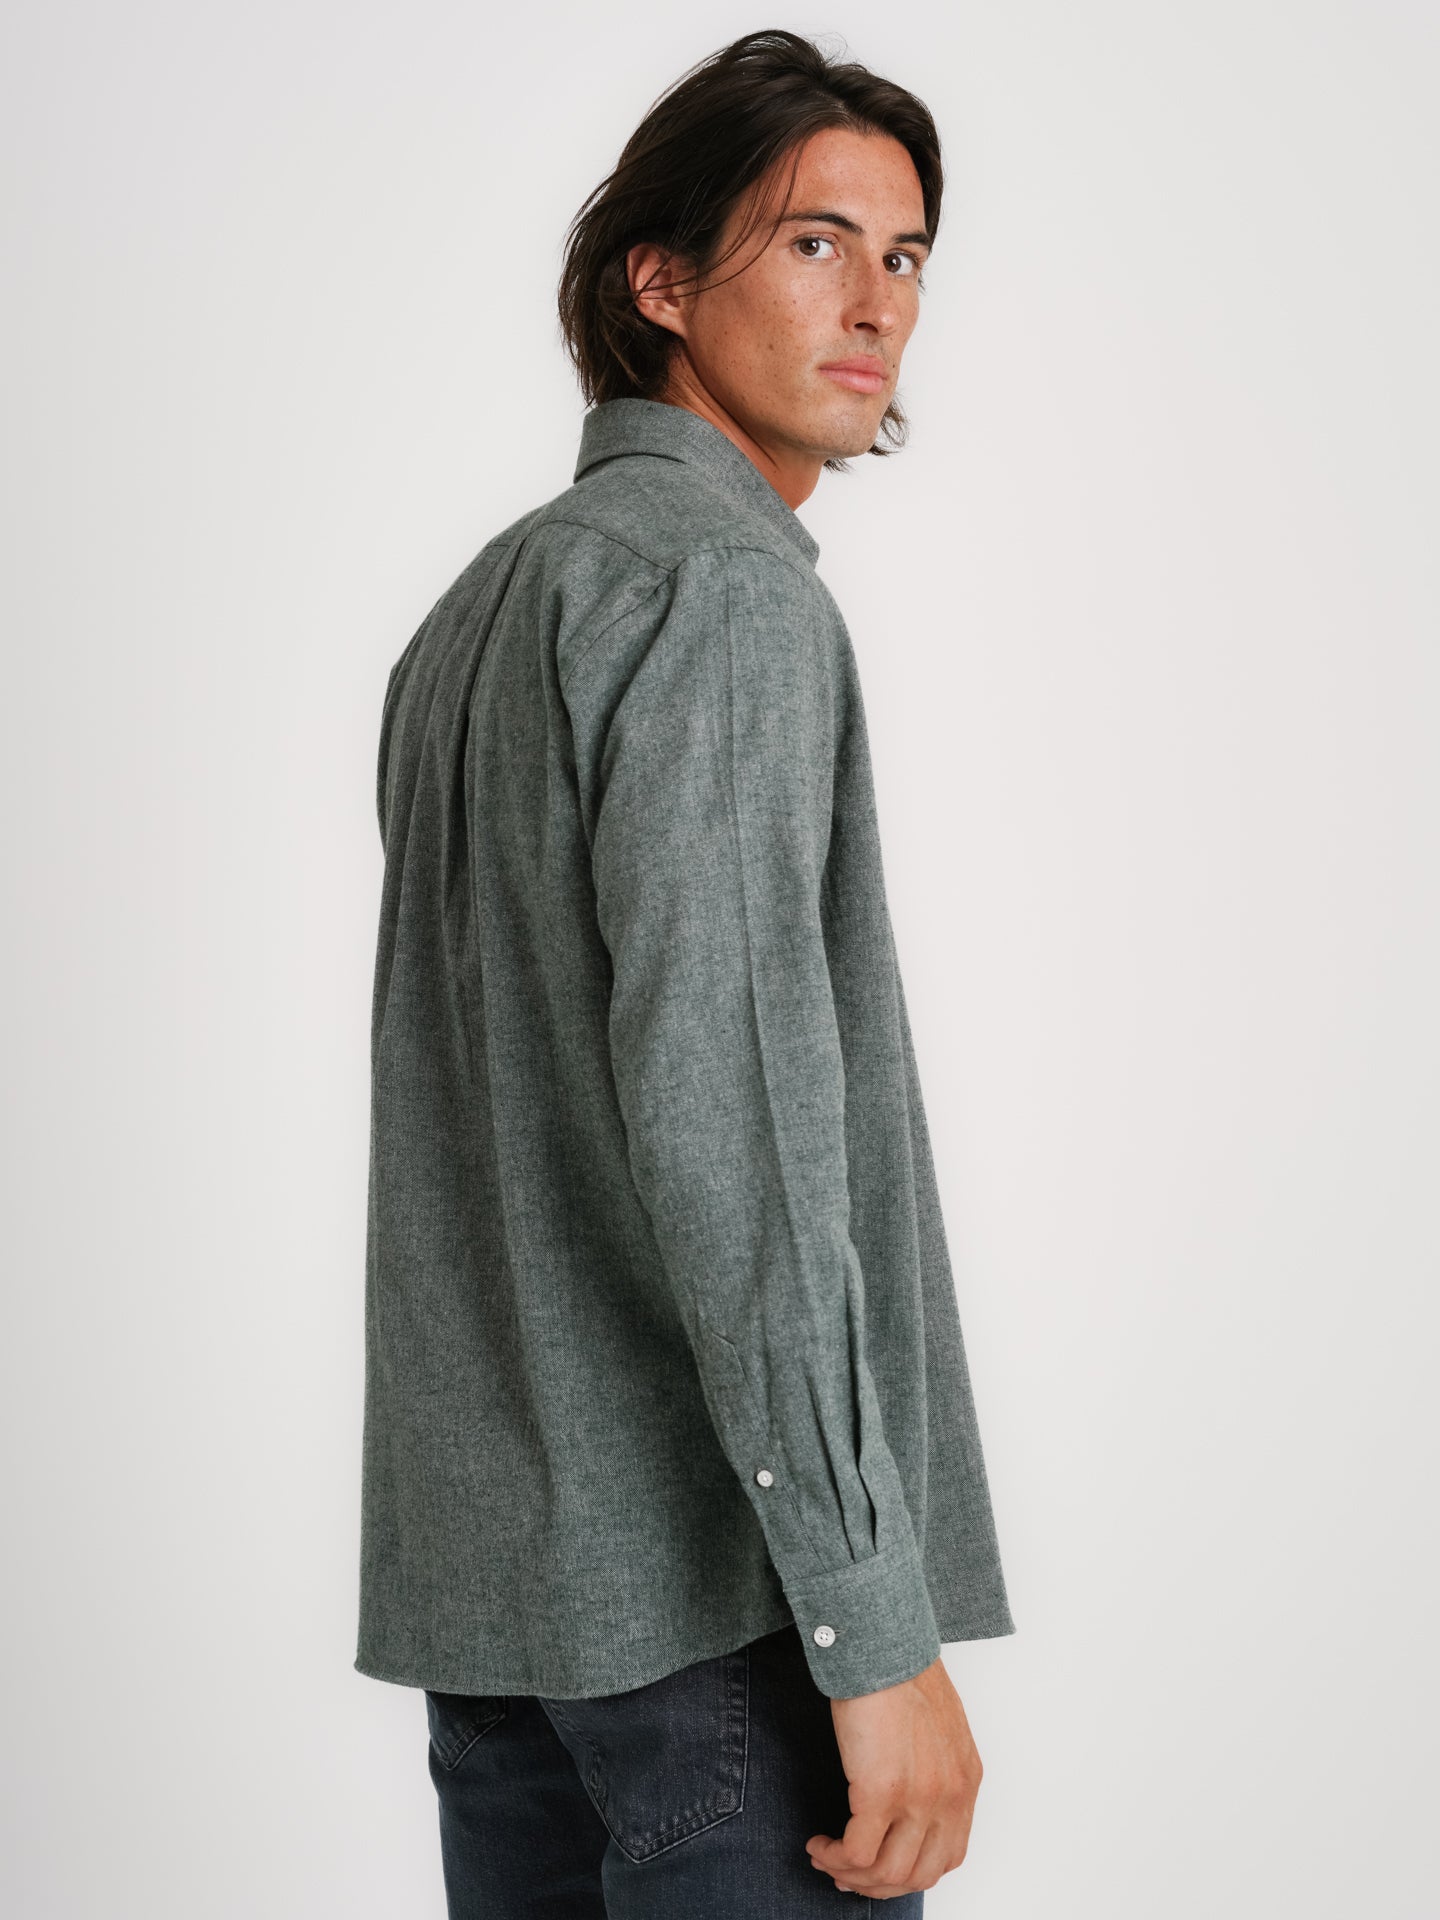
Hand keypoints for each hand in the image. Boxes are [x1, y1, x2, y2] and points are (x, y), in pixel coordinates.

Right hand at [805, 1655, 983, 1898]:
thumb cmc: (901, 1672)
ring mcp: (919, 1798)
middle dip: (879, 1885)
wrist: (883, 1644)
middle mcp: (949, 1797)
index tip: (879, 1866)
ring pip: (888, 1874)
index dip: (910, 1872)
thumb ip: (933, 1767)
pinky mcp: (881, 1792)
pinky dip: (834, 1857)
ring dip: (853, 1876)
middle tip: (848, 1875)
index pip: (948, 1855)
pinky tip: (819, 1844)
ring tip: (827, 1858)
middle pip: (919, 1875)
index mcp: (965, 1781)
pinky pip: (857, 1853)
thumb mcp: (937, 1729)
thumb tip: (906, 1799)